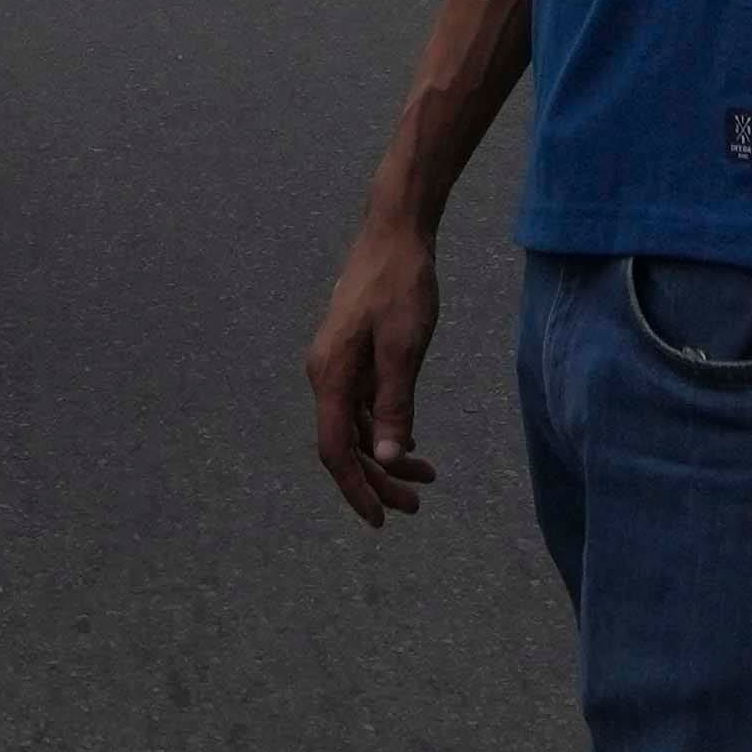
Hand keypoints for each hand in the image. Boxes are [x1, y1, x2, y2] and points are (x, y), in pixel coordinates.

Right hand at [306, 205, 442, 523]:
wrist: (395, 231)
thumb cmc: (401, 284)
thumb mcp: (404, 347)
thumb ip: (395, 404)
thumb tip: (389, 458)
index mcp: (330, 375)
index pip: (336, 450)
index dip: (357, 489)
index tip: (381, 520)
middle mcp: (326, 374)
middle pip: (346, 444)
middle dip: (377, 479)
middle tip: (415, 504)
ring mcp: (338, 365)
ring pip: (357, 427)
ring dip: (386, 455)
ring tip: (425, 477)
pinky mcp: (353, 355)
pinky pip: (363, 406)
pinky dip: (385, 428)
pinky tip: (410, 442)